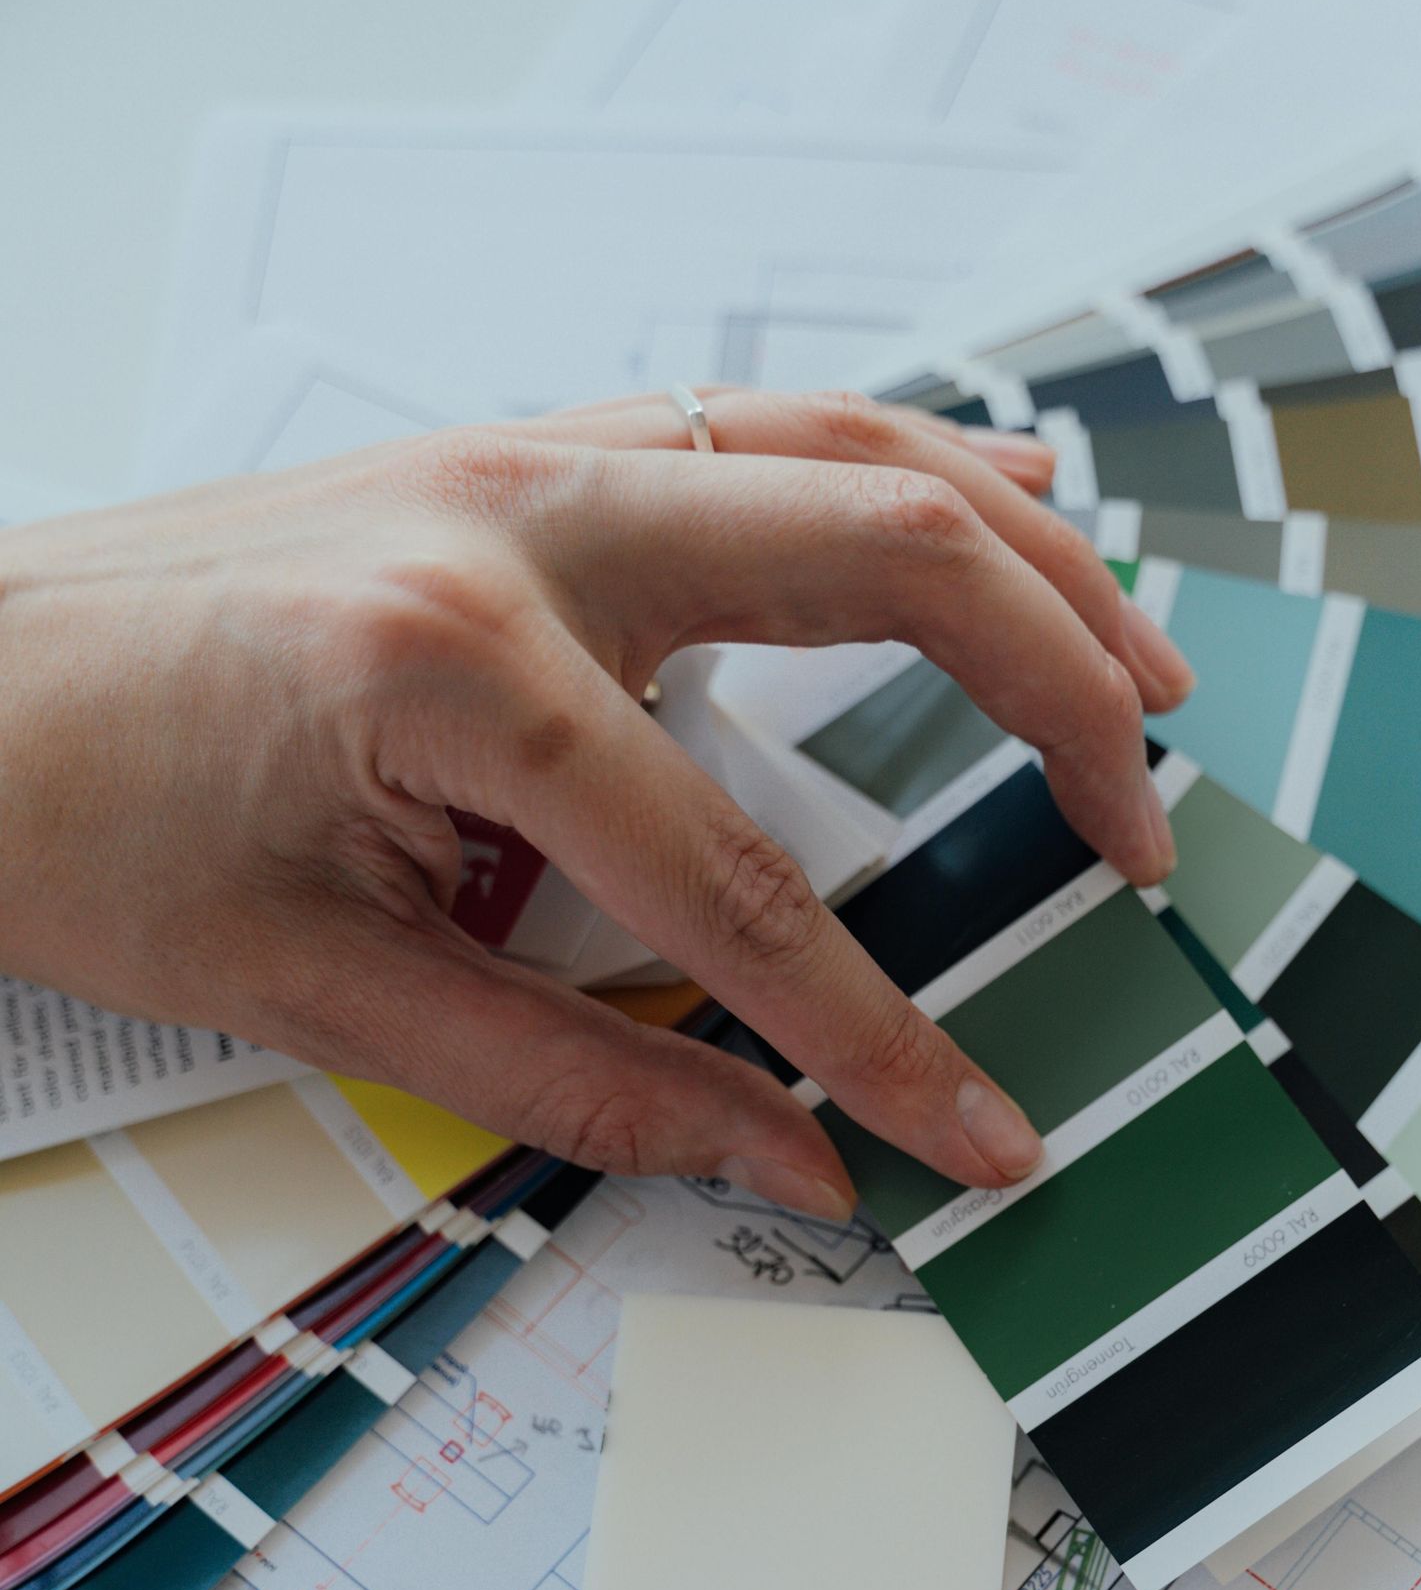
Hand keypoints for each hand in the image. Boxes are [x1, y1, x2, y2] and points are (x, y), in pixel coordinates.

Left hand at [0, 390, 1190, 1218]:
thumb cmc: (79, 819)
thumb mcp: (320, 990)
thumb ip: (581, 1077)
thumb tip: (783, 1158)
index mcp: (457, 661)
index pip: (743, 878)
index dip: (880, 1031)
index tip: (975, 1131)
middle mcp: (518, 515)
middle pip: (884, 565)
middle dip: (1053, 707)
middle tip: (1145, 837)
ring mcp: (526, 453)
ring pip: (854, 453)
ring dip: (1027, 560)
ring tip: (1142, 681)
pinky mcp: (524, 453)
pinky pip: (772, 431)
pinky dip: (914, 477)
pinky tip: (1005, 518)